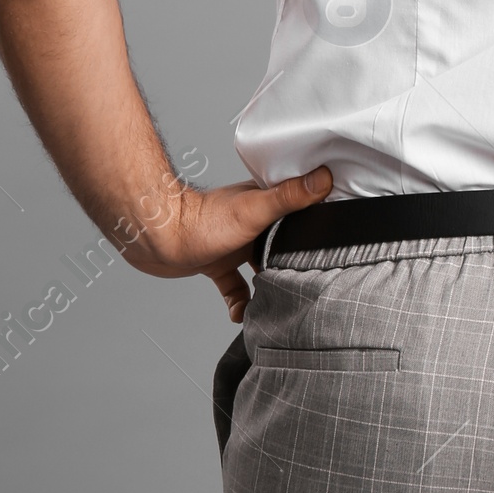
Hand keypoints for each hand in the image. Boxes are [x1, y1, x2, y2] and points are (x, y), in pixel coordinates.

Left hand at [120, 165, 333, 322]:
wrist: (156, 237)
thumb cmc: (200, 220)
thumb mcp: (254, 210)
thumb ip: (289, 197)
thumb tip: (324, 179)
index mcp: (265, 204)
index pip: (301, 214)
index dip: (318, 228)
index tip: (337, 245)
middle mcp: (253, 223)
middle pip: (284, 245)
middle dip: (296, 263)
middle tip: (311, 283)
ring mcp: (235, 244)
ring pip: (261, 267)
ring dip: (270, 285)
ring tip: (282, 302)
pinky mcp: (216, 263)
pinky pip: (235, 287)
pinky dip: (240, 302)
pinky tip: (242, 314)